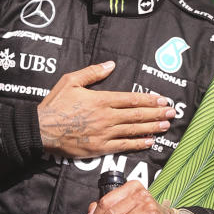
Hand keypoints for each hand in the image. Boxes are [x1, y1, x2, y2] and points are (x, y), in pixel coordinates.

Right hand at [37, 61, 174, 157]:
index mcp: (101, 100)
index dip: (149, 99)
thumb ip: (92, 72)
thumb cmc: (55, 104)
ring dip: (152, 128)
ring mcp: (104, 134)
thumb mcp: (71, 81)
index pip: (131, 99)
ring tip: (166, 126)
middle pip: (137, 115)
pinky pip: (123, 146)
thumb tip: (111, 64)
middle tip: (172, 113)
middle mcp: (106, 117)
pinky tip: (150, 142)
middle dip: (157, 113)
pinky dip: (138, 144)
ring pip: (134, 130)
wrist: (41, 129)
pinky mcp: (99, 148)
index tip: (162, 99)